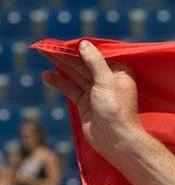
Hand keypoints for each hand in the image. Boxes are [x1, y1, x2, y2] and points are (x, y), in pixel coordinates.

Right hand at [40, 41, 148, 159]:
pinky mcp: (85, 103)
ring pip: (75, 74)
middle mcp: (107, 81)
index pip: (97, 56)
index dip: (81, 48)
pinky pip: (70, 89)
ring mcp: (95, 92)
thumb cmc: (115, 110)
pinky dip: (59, 82)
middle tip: (48, 46)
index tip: (65, 41)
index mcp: (118, 73)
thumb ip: (94, 62)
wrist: (116, 140)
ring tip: (44, 54)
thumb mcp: (106, 82)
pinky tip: (47, 76)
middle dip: (66, 55)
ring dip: (60, 65)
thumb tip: (84, 43)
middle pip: (83, 64)